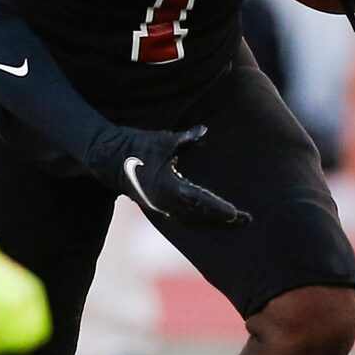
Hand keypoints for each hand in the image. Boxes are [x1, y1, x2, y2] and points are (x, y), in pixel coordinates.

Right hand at [91, 126, 249, 228]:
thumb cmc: (135, 146)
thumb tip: (204, 131)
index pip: (199, 202)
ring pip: (192, 220)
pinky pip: (183, 217)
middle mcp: (165, 203)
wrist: (106, 157)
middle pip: (199, 217)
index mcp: (167, 188)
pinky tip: (212, 219)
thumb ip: (186, 139)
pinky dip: (200, 219)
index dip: (219, 208)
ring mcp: (160, 206)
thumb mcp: (161, 140)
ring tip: (235, 222)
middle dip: (223, 220)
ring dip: (213, 223)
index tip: (237, 214)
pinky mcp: (158, 205)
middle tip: (247, 221)